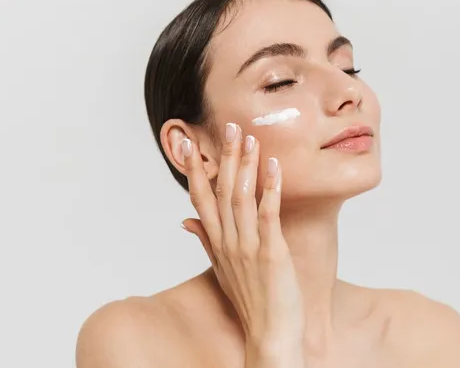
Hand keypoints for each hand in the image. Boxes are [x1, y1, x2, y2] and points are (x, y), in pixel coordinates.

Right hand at [180, 123, 304, 360]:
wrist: (269, 333)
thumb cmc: (249, 299)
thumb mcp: (221, 267)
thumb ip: (205, 239)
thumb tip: (185, 220)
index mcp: (216, 242)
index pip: (199, 198)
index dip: (193, 169)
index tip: (185, 143)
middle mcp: (227, 241)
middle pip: (220, 191)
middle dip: (224, 157)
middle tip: (229, 126)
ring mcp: (247, 247)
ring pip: (240, 198)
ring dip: (246, 166)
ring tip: (250, 138)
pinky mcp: (270, 253)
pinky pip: (268, 215)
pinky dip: (270, 189)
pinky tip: (274, 167)